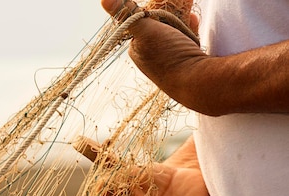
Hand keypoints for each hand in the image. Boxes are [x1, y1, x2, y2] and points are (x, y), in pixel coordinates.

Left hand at [101, 0, 288, 114]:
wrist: (196, 81)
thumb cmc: (168, 56)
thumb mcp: (146, 29)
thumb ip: (128, 14)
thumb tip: (104, 0)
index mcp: (137, 50)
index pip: (139, 23)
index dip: (150, 11)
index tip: (159, 4)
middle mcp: (150, 58)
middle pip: (158, 27)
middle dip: (167, 14)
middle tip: (176, 6)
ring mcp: (168, 61)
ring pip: (173, 32)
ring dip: (180, 20)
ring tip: (187, 13)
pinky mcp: (186, 62)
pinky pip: (186, 39)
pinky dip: (189, 28)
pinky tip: (193, 20)